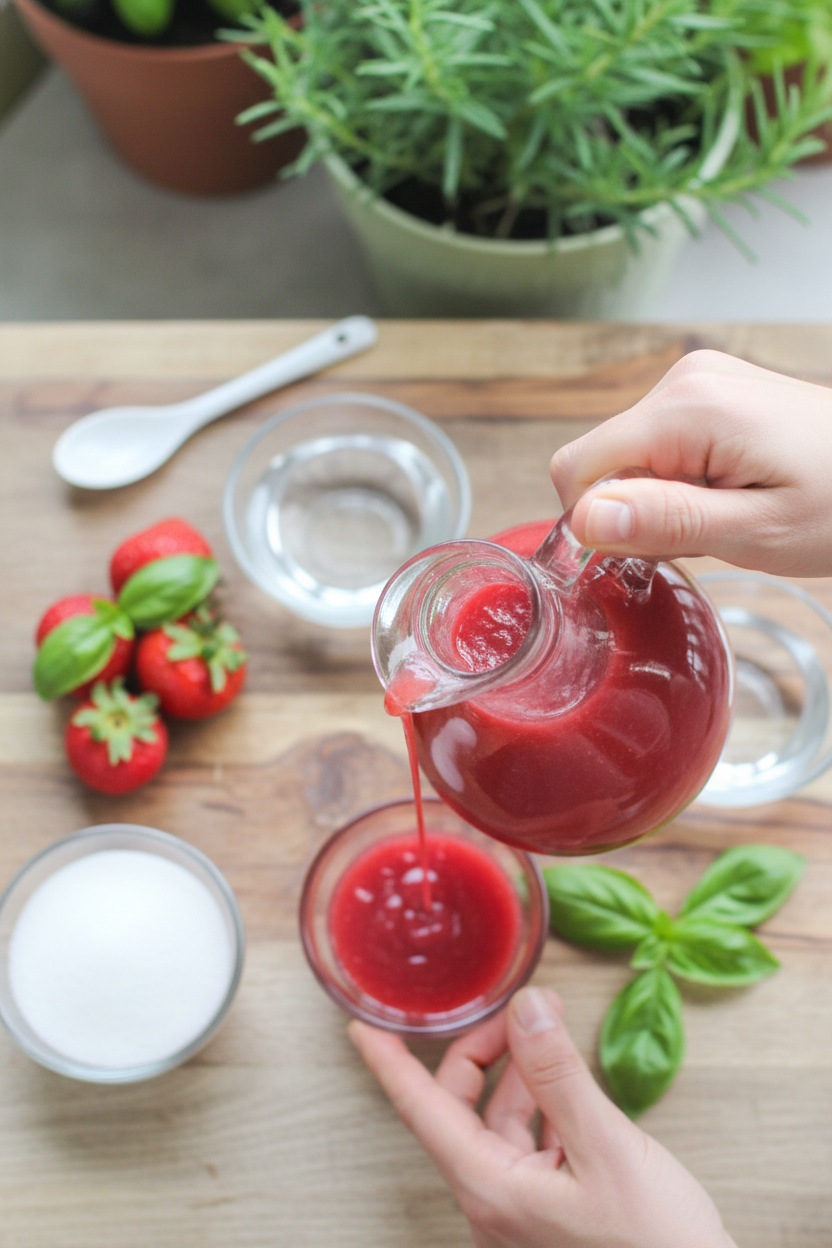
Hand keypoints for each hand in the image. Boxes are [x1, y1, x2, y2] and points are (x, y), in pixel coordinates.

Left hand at [349, 987, 735, 1247]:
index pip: (421, 1109)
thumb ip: (560, 1075)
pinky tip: (569, 1088)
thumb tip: (526, 1008)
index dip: (388, 1064)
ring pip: (498, 1125)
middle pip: (459, 1109)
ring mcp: (520, 1211)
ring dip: (518, 1074)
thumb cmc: (657, 1247)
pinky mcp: (549, 1215)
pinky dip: (543, 1107)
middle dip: (479, 1050)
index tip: (362, 1028)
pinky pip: (529, 1147)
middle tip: (513, 1010)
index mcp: (489, 1187)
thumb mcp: (607, 1148)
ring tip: (548, 1033)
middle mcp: (494, 1201)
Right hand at [549, 349, 831, 576]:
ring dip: (661, 500)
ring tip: (728, 512)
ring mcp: (696, 380)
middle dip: (637, 512)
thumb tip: (583, 520)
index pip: (577, 468)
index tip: (653, 550)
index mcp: (688, 409)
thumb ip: (665, 523)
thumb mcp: (756, 533)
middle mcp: (684, 380)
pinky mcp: (707, 392)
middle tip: (709, 532)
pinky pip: (656, 446)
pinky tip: (728, 492)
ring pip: (626, 459)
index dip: (599, 524)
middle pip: (601, 463)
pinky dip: (679, 482)